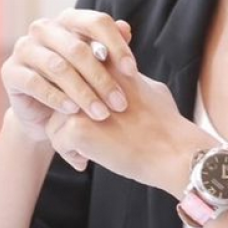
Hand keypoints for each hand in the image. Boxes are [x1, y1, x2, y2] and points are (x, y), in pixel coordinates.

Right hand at [0, 10, 136, 142]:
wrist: (46, 115)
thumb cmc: (80, 85)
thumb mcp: (99, 69)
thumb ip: (111, 48)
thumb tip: (126, 27)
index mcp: (68, 20)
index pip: (96, 22)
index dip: (116, 45)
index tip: (132, 72)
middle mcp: (44, 29)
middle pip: (77, 48)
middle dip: (102, 78)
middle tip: (120, 103)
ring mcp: (24, 48)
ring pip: (57, 67)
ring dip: (83, 92)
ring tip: (100, 113)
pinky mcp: (10, 71)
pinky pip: (35, 82)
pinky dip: (56, 98)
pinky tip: (73, 111)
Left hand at [45, 73, 214, 193]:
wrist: (172, 150)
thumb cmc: (167, 124)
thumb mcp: (149, 88)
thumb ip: (125, 81)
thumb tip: (119, 83)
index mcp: (108, 65)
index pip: (75, 75)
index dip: (77, 97)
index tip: (91, 116)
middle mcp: (91, 78)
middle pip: (61, 96)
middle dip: (68, 118)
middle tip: (88, 135)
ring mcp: (82, 102)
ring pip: (55, 120)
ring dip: (67, 138)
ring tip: (88, 153)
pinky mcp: (77, 127)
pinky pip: (57, 141)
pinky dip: (71, 155)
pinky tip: (87, 163)